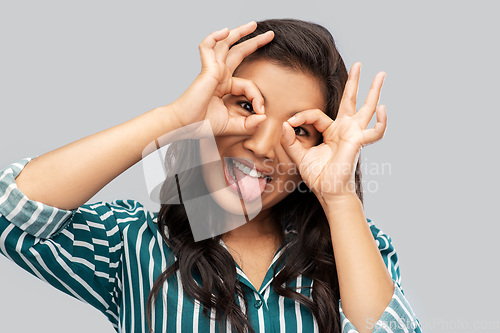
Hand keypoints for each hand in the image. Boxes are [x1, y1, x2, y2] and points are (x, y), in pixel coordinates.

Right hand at [170, 21, 273, 136]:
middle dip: (254, 42)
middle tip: (269, 35)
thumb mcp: (232, 125)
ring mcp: (212, 70)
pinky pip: (207, 47)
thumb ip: (248, 124)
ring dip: (239, 33)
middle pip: (238, 52)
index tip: (260, 111)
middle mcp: (219, 75)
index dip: (257, 96)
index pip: (248, 83)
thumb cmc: (202, 125)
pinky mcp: (206, 70)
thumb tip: (263, 117)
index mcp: (224, 86)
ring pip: (226, 44)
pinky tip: (226, 30)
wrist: (185, 126)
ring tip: (253, 24)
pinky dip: (215, 36)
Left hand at [281, 63, 386, 202]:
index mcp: (331, 132)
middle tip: (359, 64)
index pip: (316, 115)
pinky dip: (381, 122)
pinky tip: (383, 108)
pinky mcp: (358, 142)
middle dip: (354, 82)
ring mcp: (353, 134)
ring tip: (381, 74)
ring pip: (366, 108)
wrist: (329, 193)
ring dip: (374, 91)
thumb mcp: (299, 157)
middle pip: (350, 101)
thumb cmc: (318, 177)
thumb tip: (284, 124)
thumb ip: (290, 141)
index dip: (301, 117)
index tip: (289, 124)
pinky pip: (375, 132)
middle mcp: (344, 130)